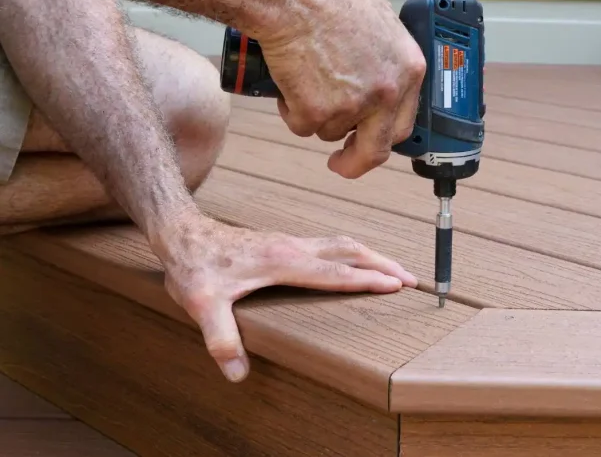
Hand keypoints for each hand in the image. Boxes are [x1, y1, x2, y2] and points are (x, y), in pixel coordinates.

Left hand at [152, 212, 417, 382]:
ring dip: (372, 255)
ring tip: (395, 270)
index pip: (335, 272)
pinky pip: (331, 245)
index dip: (367, 280)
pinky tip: (356, 263)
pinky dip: (354, 253)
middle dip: (383, 264)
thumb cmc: (193, 266)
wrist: (182, 234)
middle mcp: (294, 247)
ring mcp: (292, 241)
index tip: (396, 285)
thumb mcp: (201, 304)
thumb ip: (220, 338)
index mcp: (283, 261)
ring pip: (343, 244)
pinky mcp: (287, 242)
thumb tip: (237, 372)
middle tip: (411, 279)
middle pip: (350, 251)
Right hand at [257, 0, 425, 178]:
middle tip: (340, 162)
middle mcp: (387, 93)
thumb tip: (378, 78)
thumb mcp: (379, 24)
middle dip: (356, 161)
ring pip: (330, 131)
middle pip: (376, 149)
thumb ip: (385, 60)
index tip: (369, 142)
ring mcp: (354, 106)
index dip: (383, 136)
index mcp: (408, 70)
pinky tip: (289, 77)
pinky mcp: (317, 113)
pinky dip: (290, 109)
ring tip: (303, 73)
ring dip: (314, 114)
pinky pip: (301, 125)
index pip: (404, 122)